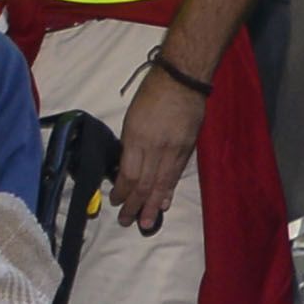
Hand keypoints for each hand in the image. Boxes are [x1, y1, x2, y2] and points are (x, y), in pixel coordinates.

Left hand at [115, 61, 206, 229]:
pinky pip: (176, 175)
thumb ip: (131, 145)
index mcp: (138, 139)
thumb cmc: (151, 94)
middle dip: (135, 206)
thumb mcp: (132, 119)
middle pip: (145, 184)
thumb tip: (127, 169)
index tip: (115, 202)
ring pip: (162, 184)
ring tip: (147, 223)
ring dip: (153, 206)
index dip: (122, 193)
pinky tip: (165, 203)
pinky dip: (169, 191)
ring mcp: (175, 150)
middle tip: (127, 222)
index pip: (129, 175)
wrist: (183, 81)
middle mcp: (156, 148)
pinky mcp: (188, 149)